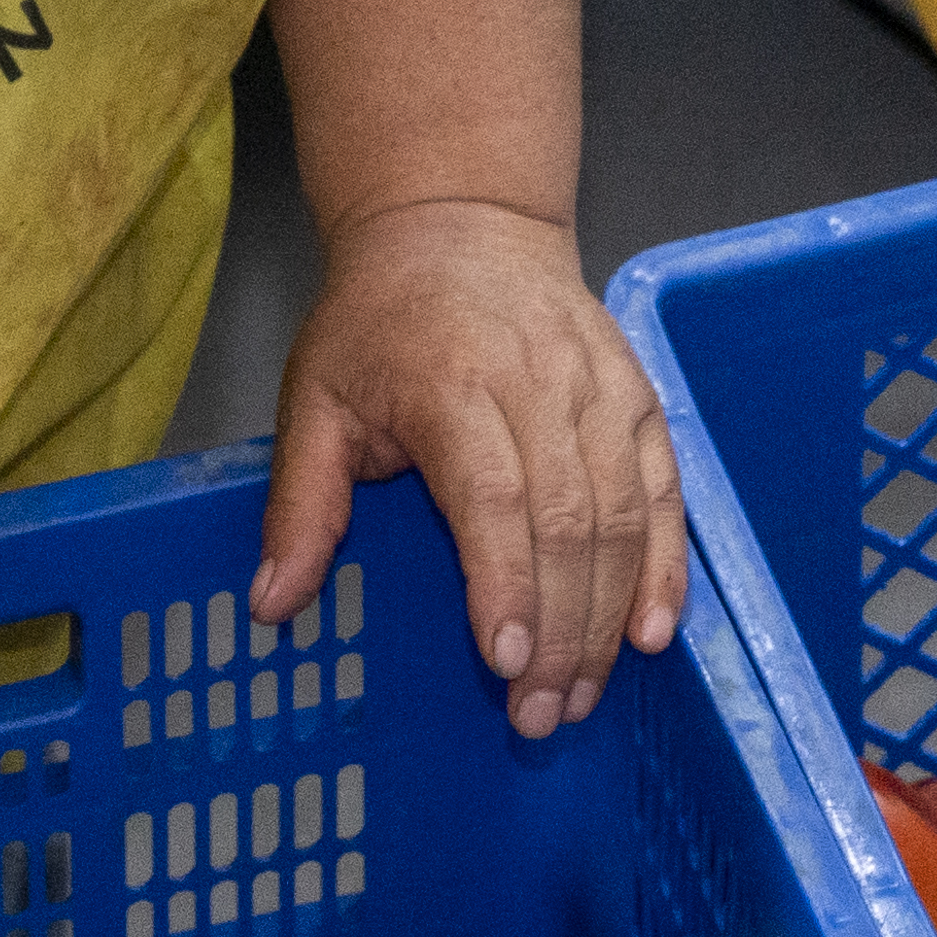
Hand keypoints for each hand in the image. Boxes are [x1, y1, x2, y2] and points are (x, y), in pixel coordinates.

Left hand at [259, 191, 687, 733]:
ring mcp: (598, 390)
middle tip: (540, 715)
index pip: (492, 496)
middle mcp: (538, 385)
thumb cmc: (379, 318)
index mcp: (451, 384)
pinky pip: (664, 490)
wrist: (460, 221)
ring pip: (623, 516)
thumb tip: (271, 606)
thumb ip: (299, 506)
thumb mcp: (313, 398)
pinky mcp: (637, 398)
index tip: (503, 661)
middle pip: (569, 522)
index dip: (504, 584)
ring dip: (608, 616)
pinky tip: (652, 632)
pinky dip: (666, 565)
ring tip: (582, 695)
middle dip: (559, 631)